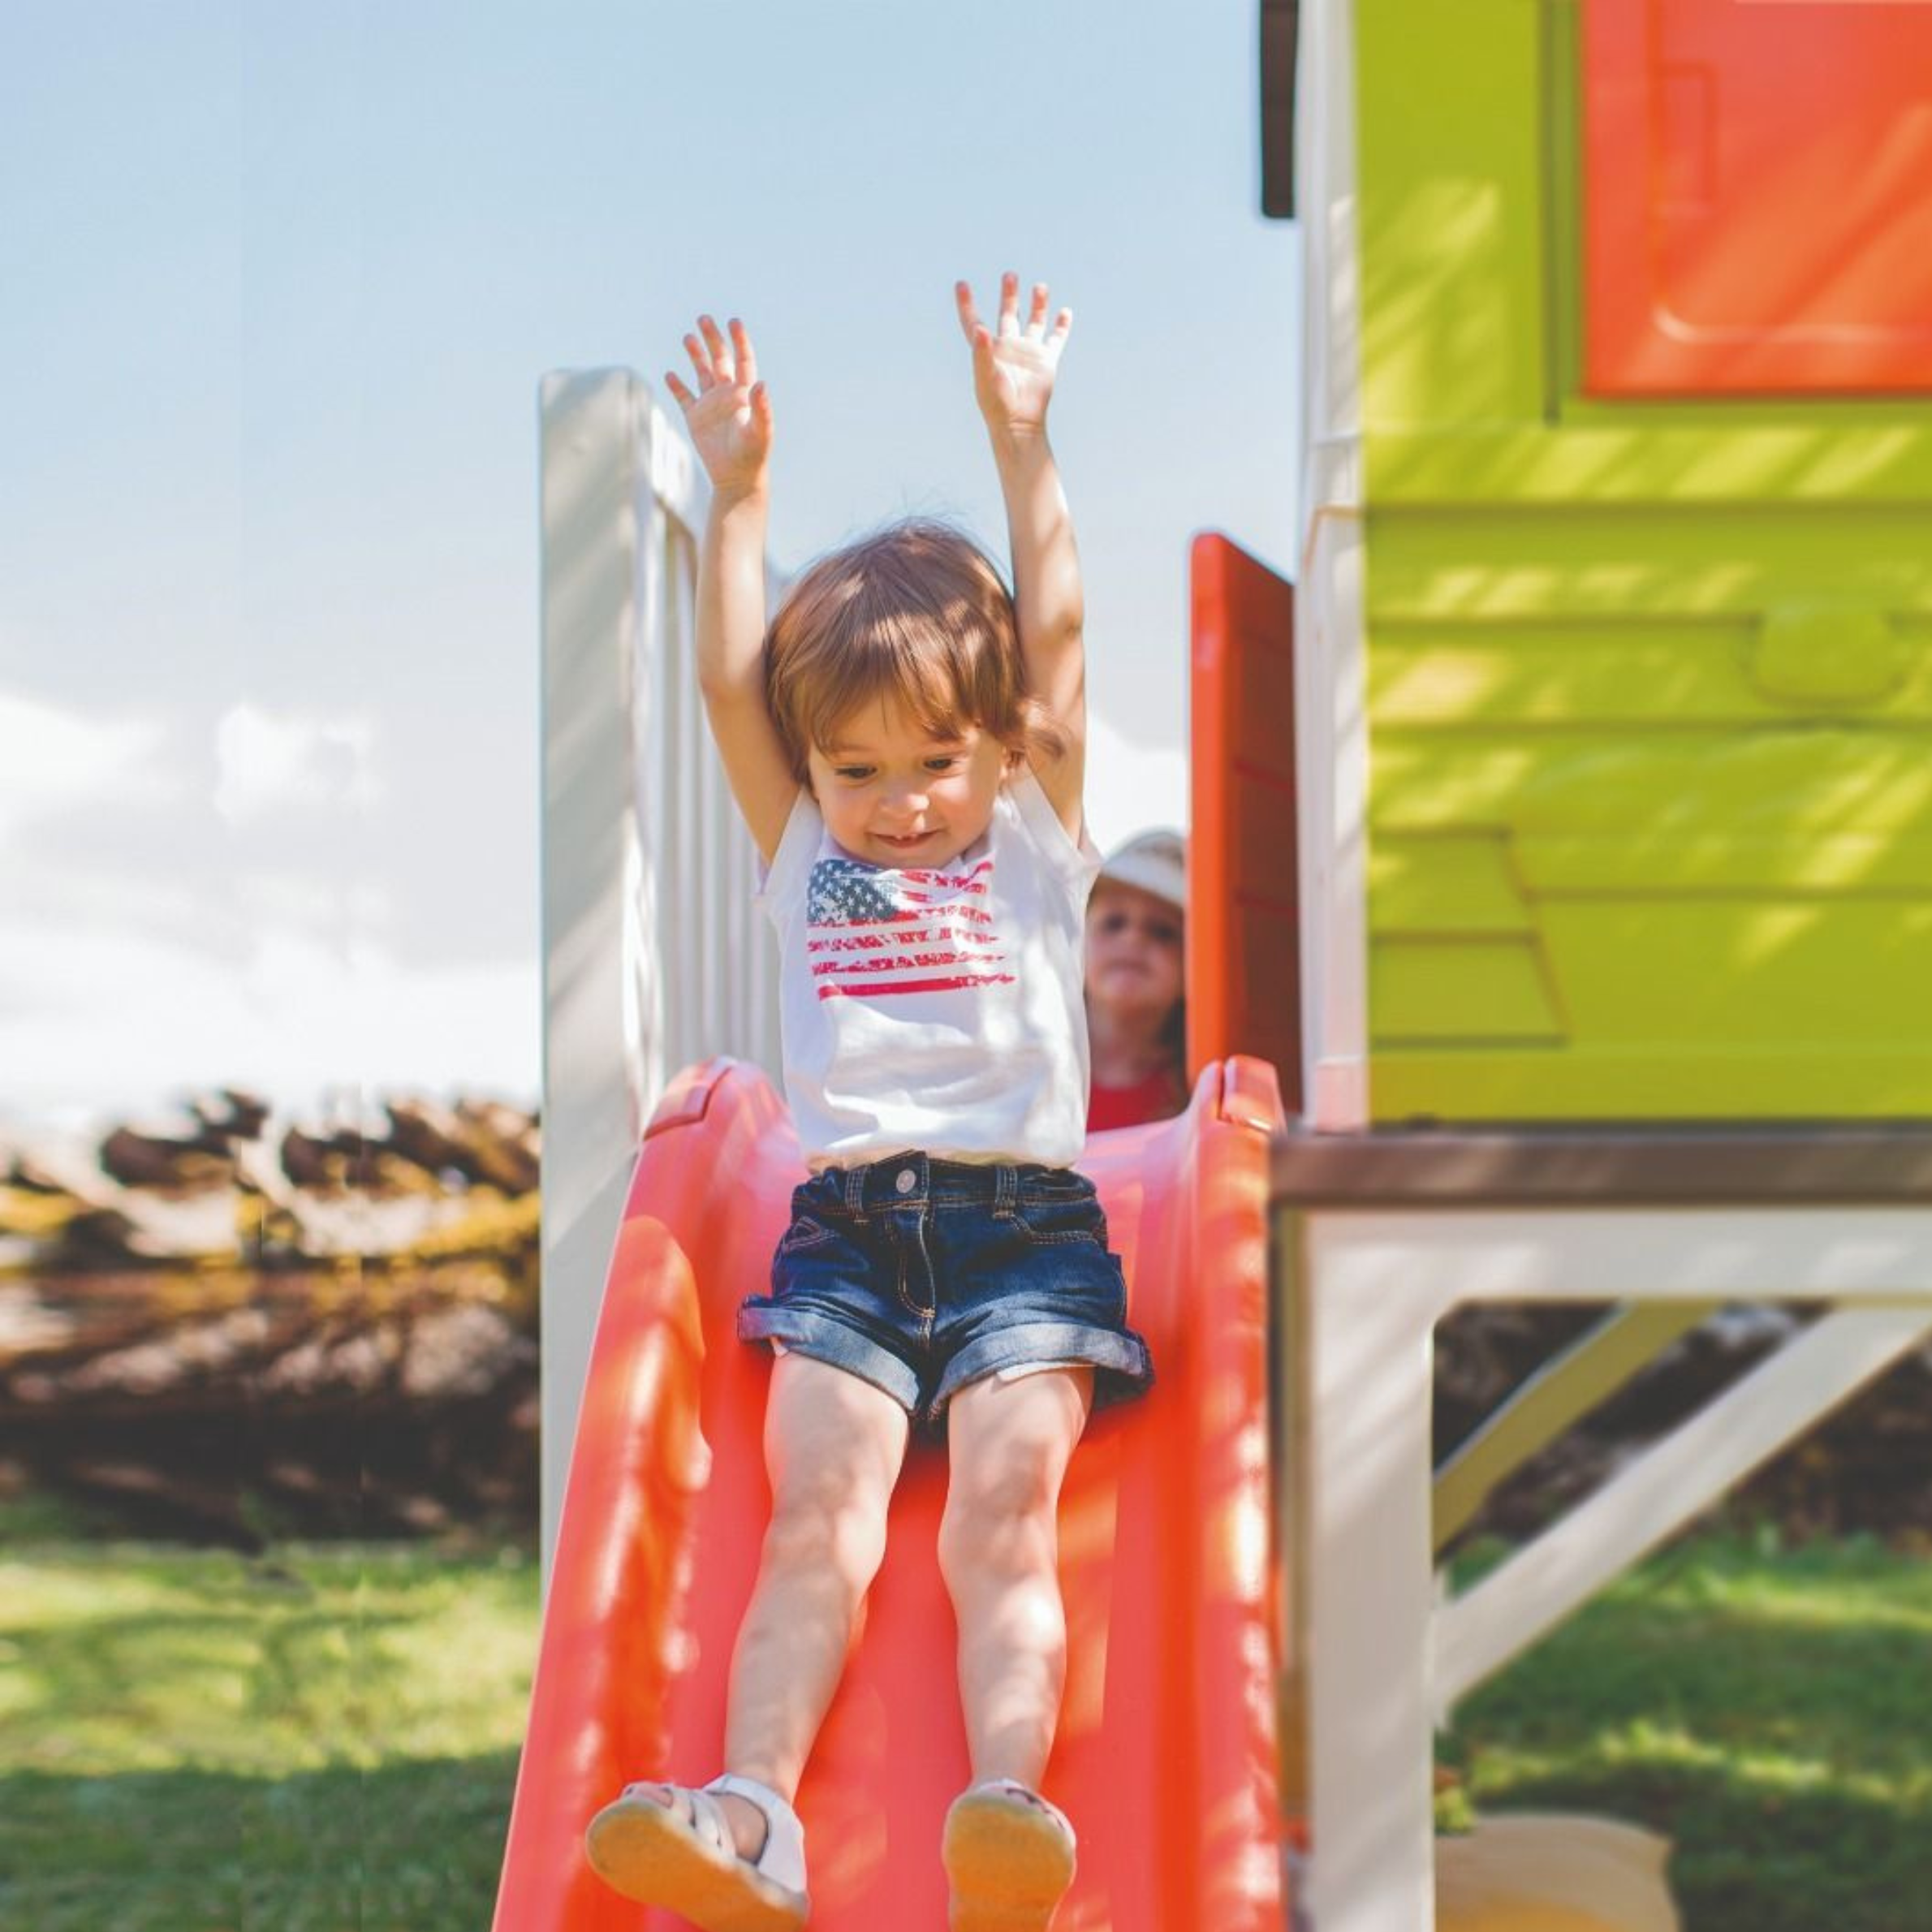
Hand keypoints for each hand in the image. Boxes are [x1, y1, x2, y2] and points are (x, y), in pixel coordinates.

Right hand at [665, 315, 772, 497]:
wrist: (737, 477)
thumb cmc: (753, 455)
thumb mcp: (760, 431)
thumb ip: (762, 408)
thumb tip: (760, 384)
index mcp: (744, 393)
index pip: (742, 360)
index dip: (739, 340)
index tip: (734, 322)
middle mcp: (727, 394)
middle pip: (719, 359)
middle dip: (712, 339)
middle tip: (704, 318)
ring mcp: (711, 405)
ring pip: (702, 372)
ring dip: (695, 355)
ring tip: (688, 337)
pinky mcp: (696, 418)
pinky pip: (684, 397)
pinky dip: (677, 385)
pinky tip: (670, 373)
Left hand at [955, 272, 1071, 441]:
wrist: (1019, 423)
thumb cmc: (997, 404)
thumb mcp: (985, 376)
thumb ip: (981, 352)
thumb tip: (980, 328)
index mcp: (987, 349)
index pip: (974, 321)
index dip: (967, 304)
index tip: (961, 284)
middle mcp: (1008, 346)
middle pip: (1008, 313)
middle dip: (1009, 295)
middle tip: (1009, 276)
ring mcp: (1028, 352)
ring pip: (1034, 320)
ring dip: (1037, 304)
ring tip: (1040, 286)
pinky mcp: (1046, 360)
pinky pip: (1056, 339)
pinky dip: (1062, 325)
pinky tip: (1065, 311)